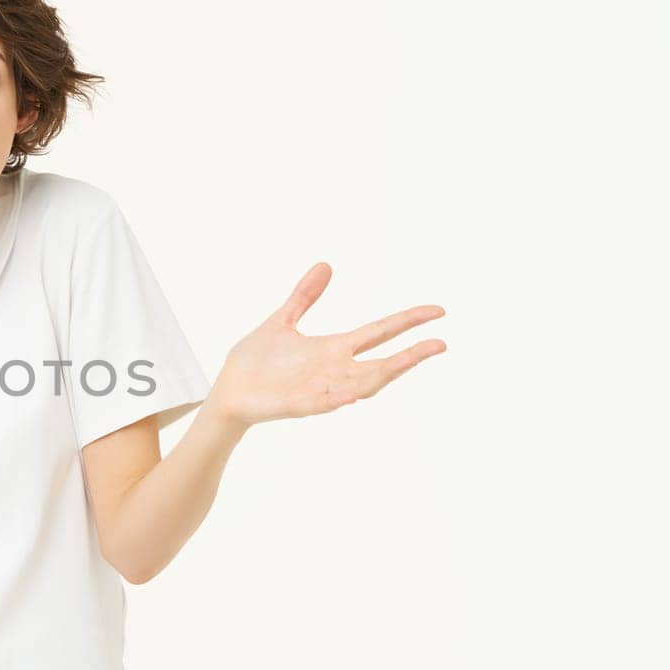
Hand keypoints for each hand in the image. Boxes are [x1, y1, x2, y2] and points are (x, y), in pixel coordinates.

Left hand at [202, 263, 445, 426]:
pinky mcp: (298, 405)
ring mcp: (319, 390)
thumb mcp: (283, 321)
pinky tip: (351, 396)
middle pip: (381, 364)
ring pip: (360, 385)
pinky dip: (338, 399)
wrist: (228, 391)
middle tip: (440, 344)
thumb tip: (326, 264)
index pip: (379, 333)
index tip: (437, 311)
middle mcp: (333, 371)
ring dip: (384, 375)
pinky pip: (323, 404)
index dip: (407, 321)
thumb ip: (305, 297)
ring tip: (408, 361)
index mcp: (333, 349)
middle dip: (410, 355)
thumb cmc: (255, 362)